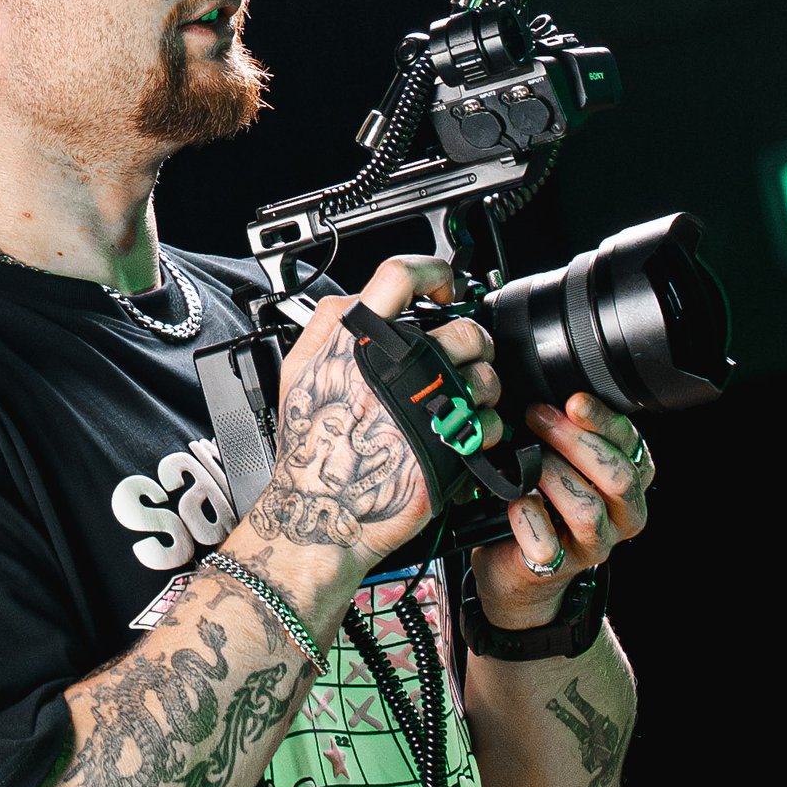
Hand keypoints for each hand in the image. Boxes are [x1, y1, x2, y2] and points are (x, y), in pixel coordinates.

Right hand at [247, 257, 504, 573]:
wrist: (319, 514)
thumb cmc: (309, 451)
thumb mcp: (297, 373)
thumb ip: (325, 327)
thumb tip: (355, 298)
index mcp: (356, 343)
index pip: (400, 276)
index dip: (432, 272)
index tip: (443, 287)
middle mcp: (395, 368)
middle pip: (463, 329)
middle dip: (472, 343)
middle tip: (463, 357)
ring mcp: (426, 406)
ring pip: (485, 375)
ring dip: (482, 386)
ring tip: (461, 403)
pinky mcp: (447, 444)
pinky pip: (489, 421)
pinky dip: (484, 427)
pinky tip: (461, 434)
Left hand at [469, 392, 653, 625]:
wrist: (514, 563)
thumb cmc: (539, 500)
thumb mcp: (560, 460)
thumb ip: (566, 434)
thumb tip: (548, 398)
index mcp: (631, 479)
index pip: (631, 444)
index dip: (604, 420)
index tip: (573, 401)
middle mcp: (624, 514)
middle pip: (616, 476)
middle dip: (574, 442)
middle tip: (536, 418)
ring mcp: (596, 543)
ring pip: (586, 509)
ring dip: (551, 477)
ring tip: (525, 460)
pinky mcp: (562, 566)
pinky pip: (547, 540)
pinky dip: (526, 516)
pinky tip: (513, 501)